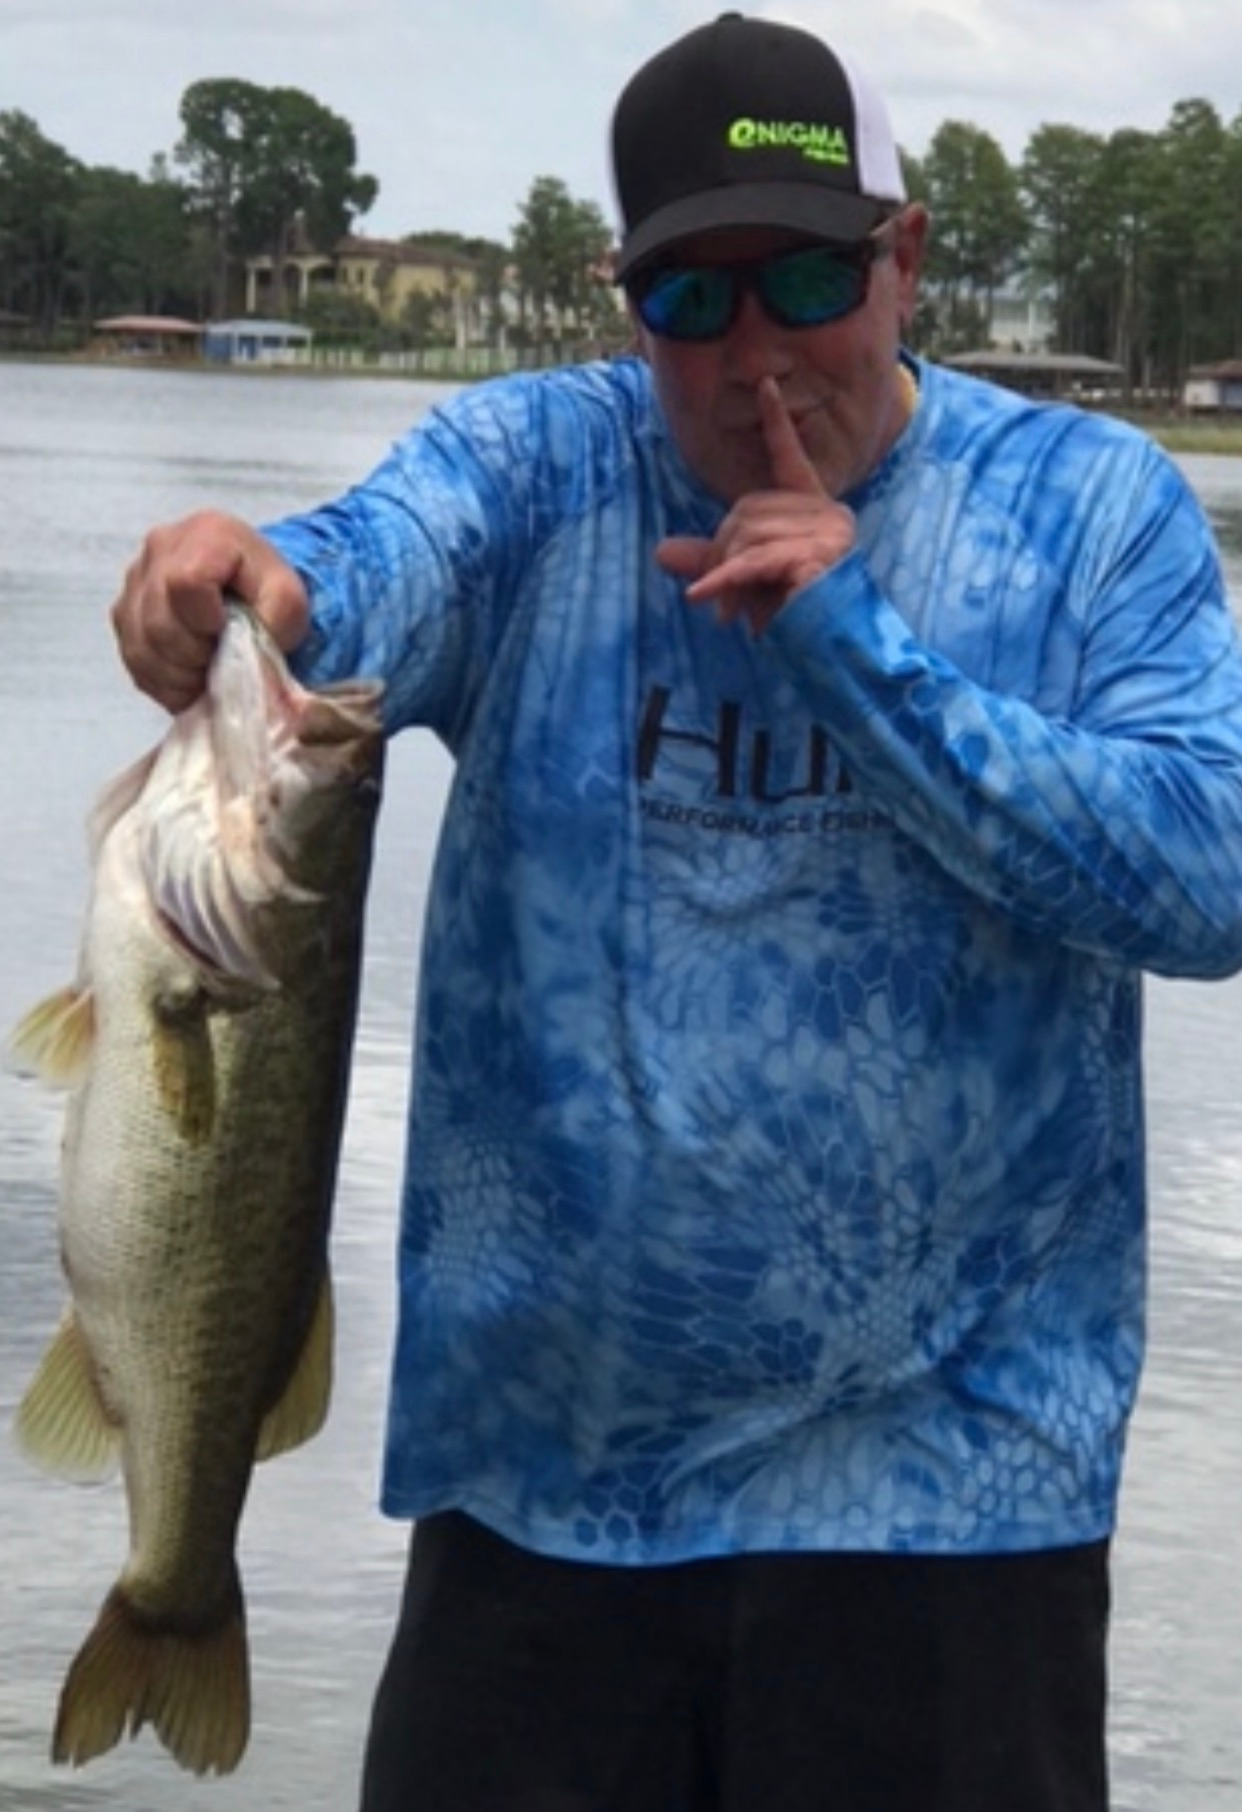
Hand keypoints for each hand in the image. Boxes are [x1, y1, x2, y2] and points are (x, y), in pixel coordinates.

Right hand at [110, 510, 309, 712]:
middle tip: (220, 655)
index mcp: (204, 535)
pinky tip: (189, 672)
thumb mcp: (289, 601)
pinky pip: (132, 661)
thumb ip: (276, 623)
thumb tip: (244, 662)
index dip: (205, 621)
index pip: (185, 585)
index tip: (225, 630)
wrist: (250, 590)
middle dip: (194, 654)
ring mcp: (134, 581)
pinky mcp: (123, 612)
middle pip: (159, 624)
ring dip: (179, 673)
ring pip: (140, 648)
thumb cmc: (268, 592)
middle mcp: (159, 550)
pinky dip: (164, 680)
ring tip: (207, 666)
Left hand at [656, 377, 855, 635]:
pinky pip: (755, 562)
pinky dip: (723, 580)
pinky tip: (700, 595)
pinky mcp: (818, 559)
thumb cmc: (797, 616)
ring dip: (726, 577)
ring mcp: (828, 533)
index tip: (764, 383)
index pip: (789, 457)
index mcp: (814, 508)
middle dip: (721, 554)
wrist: (838, 652)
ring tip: (728, 614)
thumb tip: (660, 552)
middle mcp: (828, 512)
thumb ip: (710, 559)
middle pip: (746, 510)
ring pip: (748, 536)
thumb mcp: (748, 580)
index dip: (776, 422)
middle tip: (717, 598)